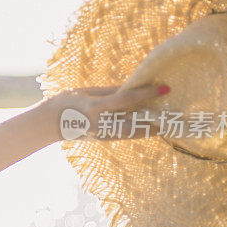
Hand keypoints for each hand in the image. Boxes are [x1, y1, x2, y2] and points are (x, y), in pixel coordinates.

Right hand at [46, 84, 169, 140]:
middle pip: (136, 126)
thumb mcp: (86, 91)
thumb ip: (110, 91)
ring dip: (152, 128)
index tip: (165, 88)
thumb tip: (133, 87)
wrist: (48, 124)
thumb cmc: (65, 102)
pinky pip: (127, 135)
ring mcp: (103, 135)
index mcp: (95, 108)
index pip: (125, 100)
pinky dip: (141, 130)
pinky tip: (151, 124)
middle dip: (157, 122)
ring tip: (170, 120)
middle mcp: (101, 124)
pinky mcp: (104, 139)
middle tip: (177, 116)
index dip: (146, 94)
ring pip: (134, 134)